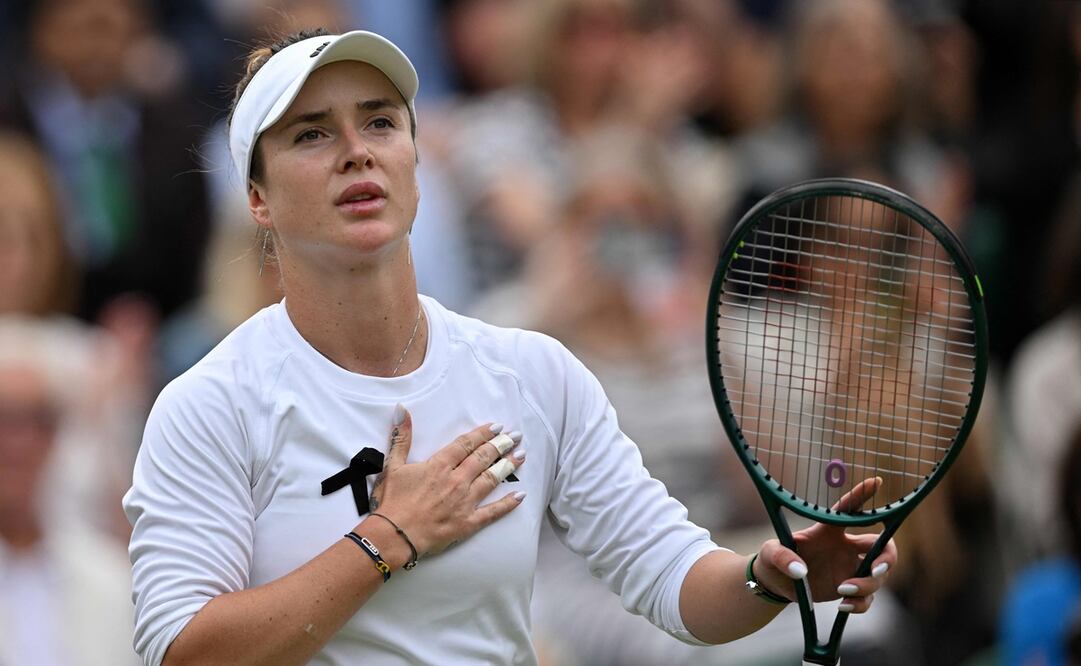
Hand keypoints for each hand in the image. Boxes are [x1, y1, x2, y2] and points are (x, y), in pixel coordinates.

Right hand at [367, 406, 525, 556]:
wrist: (393, 536)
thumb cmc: (392, 502)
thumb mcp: (393, 465)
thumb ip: (401, 438)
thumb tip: (403, 410)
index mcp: (439, 466)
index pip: (466, 444)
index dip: (483, 434)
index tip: (497, 426)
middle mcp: (456, 480)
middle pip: (483, 458)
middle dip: (501, 445)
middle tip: (515, 436)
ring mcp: (464, 502)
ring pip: (491, 479)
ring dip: (507, 466)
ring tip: (520, 456)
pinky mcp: (468, 523)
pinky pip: (493, 512)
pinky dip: (508, 504)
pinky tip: (521, 495)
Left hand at [752, 477, 897, 612]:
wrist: (774, 583)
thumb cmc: (773, 559)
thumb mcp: (769, 553)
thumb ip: (781, 556)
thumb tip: (801, 570)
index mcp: (828, 531)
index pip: (849, 509)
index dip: (863, 495)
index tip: (876, 481)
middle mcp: (845, 547)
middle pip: (882, 545)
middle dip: (887, 557)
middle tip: (875, 569)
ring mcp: (849, 568)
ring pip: (878, 575)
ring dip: (867, 584)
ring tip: (841, 590)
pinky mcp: (849, 589)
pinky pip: (867, 598)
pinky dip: (860, 604)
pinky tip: (843, 605)